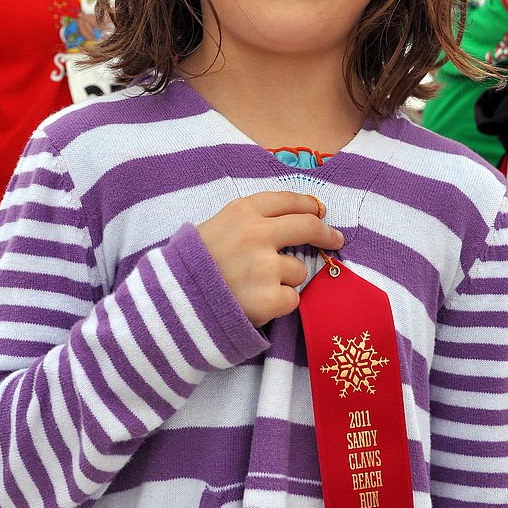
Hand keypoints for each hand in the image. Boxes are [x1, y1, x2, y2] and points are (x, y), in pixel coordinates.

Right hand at [197, 191, 343, 327]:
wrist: (173, 306)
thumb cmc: (190, 267)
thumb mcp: (213, 228)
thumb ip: (248, 222)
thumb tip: (289, 220)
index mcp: (242, 212)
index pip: (288, 201)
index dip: (309, 206)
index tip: (319, 213)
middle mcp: (257, 234)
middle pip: (308, 226)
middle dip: (326, 233)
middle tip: (335, 239)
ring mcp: (266, 267)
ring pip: (299, 269)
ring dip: (285, 279)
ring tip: (254, 287)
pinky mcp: (271, 298)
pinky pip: (292, 298)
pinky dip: (279, 304)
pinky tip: (256, 304)